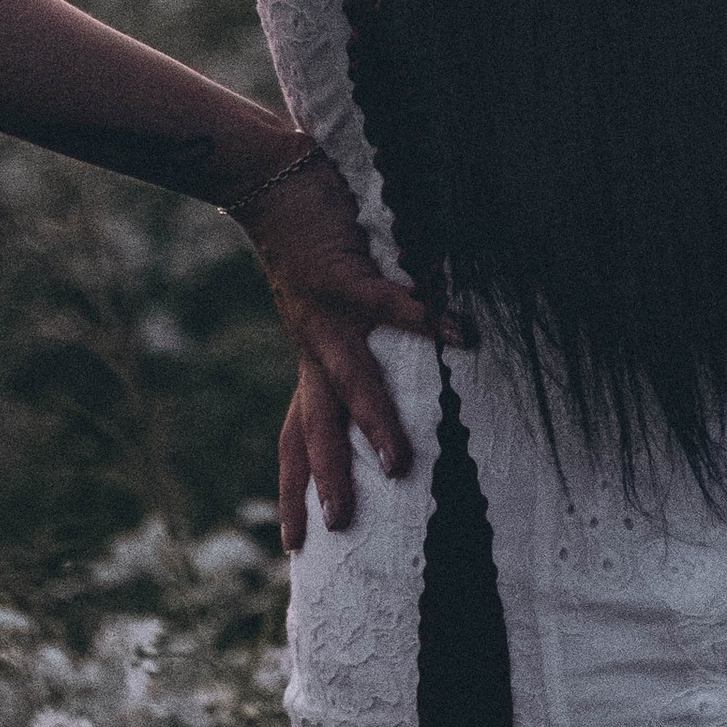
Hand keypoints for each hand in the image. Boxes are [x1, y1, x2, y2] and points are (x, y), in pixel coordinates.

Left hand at [223, 140, 430, 552]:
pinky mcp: (343, 274)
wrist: (265, 182)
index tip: (294, 544)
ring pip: (348, 380)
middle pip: (312, 427)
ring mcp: (325, 314)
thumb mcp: (325, 301)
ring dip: (371, 423)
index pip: (294, 436)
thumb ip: (352, 335)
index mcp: (309, 357)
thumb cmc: (306, 237)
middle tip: (337, 530)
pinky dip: (425, 320)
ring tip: (399, 463)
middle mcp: (312, 346)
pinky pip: (390, 304)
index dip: (294, 488)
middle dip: (324, 479)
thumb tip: (392, 364)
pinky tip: (461, 335)